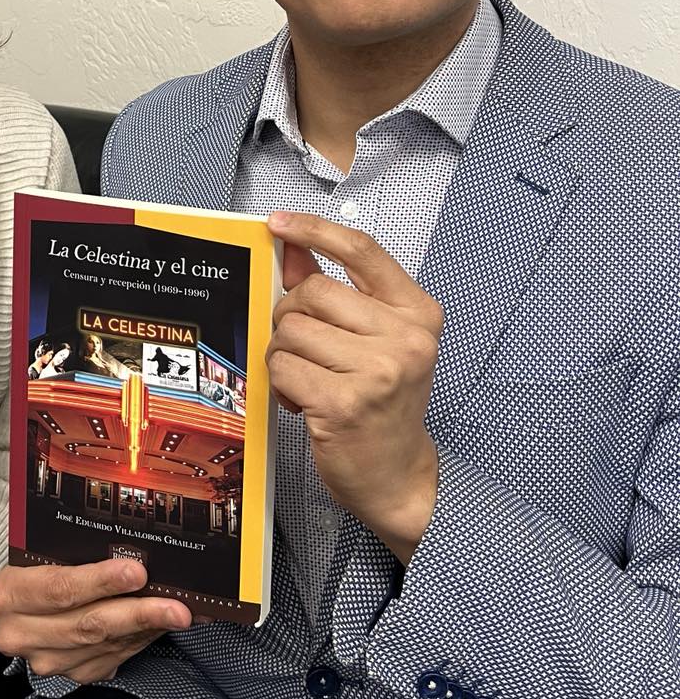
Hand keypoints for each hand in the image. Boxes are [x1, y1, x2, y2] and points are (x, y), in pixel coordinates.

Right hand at [0, 559, 191, 682]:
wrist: (19, 604)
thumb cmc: (35, 567)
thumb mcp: (41, 551)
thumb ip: (74, 552)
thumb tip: (132, 549)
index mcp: (8, 594)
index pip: (59, 588)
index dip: (100, 582)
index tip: (138, 572)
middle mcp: (21, 634)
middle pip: (87, 625)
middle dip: (138, 613)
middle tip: (175, 606)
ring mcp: (45, 661)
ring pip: (103, 645)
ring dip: (146, 629)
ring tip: (178, 613)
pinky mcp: (69, 676)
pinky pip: (111, 659)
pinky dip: (139, 641)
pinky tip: (158, 626)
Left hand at [267, 211, 441, 562]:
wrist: (398, 475)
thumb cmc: (384, 405)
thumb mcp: (373, 340)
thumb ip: (335, 289)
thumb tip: (291, 248)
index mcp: (417, 313)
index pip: (361, 250)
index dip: (314, 230)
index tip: (280, 223)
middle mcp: (405, 338)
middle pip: (312, 291)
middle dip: (290, 316)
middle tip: (304, 347)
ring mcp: (377, 371)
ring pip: (291, 330)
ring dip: (284, 354)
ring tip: (308, 378)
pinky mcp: (343, 402)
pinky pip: (282, 366)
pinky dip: (281, 382)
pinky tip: (303, 400)